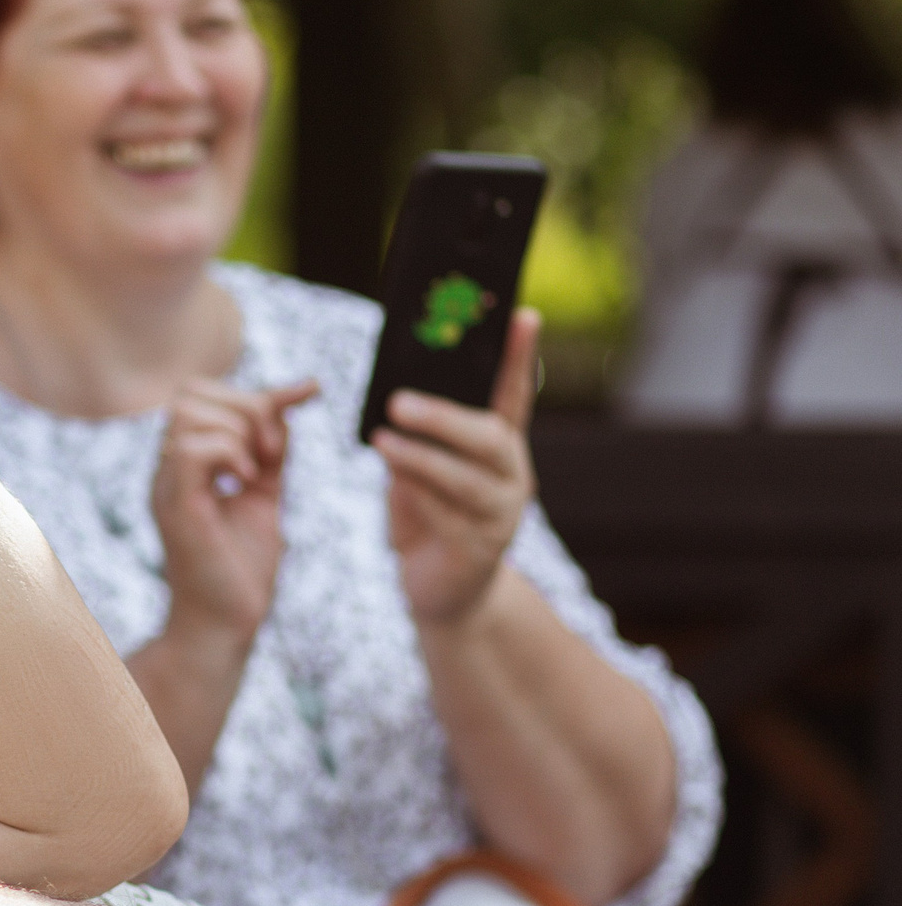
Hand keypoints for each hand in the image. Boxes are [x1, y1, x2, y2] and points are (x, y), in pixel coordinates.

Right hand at [149, 380, 317, 643]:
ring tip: (257, 472)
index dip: (256, 392)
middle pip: (192, 394)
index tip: (308, 395)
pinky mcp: (175, 505)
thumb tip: (295, 395)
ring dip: (239, 431)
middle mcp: (169, 468)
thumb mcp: (267, 492)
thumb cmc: (242, 568)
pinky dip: (230, 453)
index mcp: (186, 463)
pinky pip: (193, 448)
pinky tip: (245, 482)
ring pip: (188, 413)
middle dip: (246, 406)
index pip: (204, 395)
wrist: (226, 622)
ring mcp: (167, 484)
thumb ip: (273, 449)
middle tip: (273, 452)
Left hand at [373, 308, 541, 626]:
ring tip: (381, 441)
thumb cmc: (427, 517)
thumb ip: (415, 440)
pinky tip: (394, 485)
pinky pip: (449, 517)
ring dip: (420, 457)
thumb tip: (393, 401)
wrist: (441, 592)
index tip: (523, 313)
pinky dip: (417, 496)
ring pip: (465, 478)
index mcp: (499, 448)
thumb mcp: (416, 471)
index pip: (514, 394)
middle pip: (490, 437)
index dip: (518, 356)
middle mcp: (510, 476)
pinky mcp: (480, 549)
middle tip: (397, 402)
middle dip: (443, 417)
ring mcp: (500, 514)